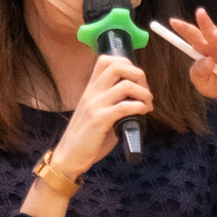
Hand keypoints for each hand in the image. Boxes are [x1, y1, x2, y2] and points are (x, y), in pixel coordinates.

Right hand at [53, 45, 153, 173]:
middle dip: (139, 75)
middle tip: (146, 91)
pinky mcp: (100, 120)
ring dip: (143, 93)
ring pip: (125, 86)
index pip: (106, 60)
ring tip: (147, 104)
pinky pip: (125, 107)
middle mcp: (92, 92)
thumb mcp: (97, 112)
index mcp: (91, 88)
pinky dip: (140, 107)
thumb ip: (112, 102)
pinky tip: (143, 112)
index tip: (137, 79)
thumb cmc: (86, 137)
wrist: (69, 155)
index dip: (126, 64)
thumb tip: (136, 99)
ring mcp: (95, 105)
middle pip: (118, 67)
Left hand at [166, 8, 216, 142]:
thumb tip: (207, 61)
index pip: (194, 36)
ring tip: (215, 34)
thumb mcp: (201, 83)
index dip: (184, 28)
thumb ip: (198, 73)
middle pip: (211, 33)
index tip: (173, 22)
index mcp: (205, 49)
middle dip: (206, 23)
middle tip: (199, 13)